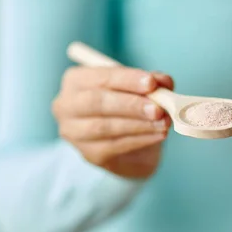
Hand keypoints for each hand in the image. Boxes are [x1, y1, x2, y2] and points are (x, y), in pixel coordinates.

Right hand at [52, 66, 173, 178]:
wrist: (131, 146)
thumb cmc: (130, 107)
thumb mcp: (141, 90)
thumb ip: (152, 83)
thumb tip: (164, 83)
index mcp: (76, 80)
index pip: (100, 77)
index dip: (127, 79)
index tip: (151, 83)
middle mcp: (67, 104)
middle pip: (96, 102)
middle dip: (130, 104)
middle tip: (158, 108)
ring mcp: (74, 132)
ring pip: (104, 126)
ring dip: (138, 124)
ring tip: (163, 123)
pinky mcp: (89, 154)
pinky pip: (115, 146)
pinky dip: (140, 139)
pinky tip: (158, 135)